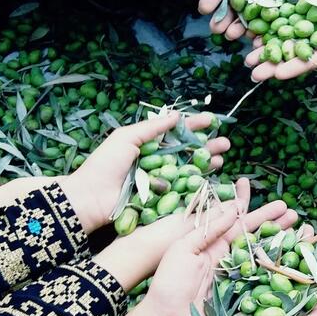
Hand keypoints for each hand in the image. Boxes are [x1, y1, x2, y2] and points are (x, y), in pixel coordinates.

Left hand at [59, 112, 228, 231]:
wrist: (91, 198)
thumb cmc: (105, 165)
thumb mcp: (126, 138)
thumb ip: (151, 127)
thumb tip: (175, 115)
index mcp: (148, 145)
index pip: (176, 133)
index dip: (194, 126)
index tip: (212, 121)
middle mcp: (158, 162)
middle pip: (188, 152)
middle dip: (207, 147)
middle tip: (225, 144)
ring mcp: (161, 181)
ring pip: (190, 171)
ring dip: (207, 164)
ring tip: (221, 159)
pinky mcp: (162, 200)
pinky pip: (183, 191)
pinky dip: (199, 185)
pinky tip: (212, 180)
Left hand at [133, 196, 298, 315]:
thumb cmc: (169, 285)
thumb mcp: (183, 249)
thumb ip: (208, 229)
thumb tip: (231, 208)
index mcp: (210, 243)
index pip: (232, 218)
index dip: (244, 202)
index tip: (252, 186)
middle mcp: (226, 256)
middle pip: (253, 233)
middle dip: (272, 221)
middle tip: (291, 210)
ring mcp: (236, 275)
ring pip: (262, 252)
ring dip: (279, 239)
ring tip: (298, 227)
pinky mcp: (243, 293)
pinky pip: (263, 275)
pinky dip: (277, 265)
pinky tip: (291, 257)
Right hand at [208, 226, 316, 315]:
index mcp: (302, 310)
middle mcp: (284, 302)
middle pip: (296, 267)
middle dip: (304, 245)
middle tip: (310, 224)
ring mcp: (260, 297)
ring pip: (274, 264)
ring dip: (281, 244)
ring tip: (288, 225)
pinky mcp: (238, 295)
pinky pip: (249, 269)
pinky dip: (255, 252)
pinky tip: (260, 236)